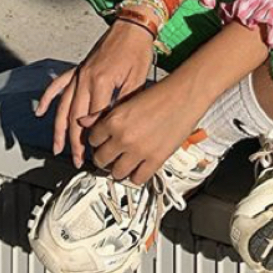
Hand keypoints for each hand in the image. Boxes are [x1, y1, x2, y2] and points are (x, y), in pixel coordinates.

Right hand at [35, 18, 154, 167]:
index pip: (93, 117)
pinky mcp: (80, 68)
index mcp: (102, 81)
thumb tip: (113, 122)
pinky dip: (48, 98)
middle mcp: (86, 78)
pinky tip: (41, 111)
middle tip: (78, 159)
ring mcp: (80, 73)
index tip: (96, 152)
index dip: (93, 137)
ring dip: (59, 128)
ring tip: (58, 147)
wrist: (133, 25)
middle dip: (76, 141)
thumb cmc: (138, 48)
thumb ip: (123, 101)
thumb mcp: (138, 77)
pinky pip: (59, 84)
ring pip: (64, 106)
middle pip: (76, 116)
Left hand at [81, 75, 202, 185]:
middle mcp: (123, 137)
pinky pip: (137, 179)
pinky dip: (136, 176)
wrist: (187, 94)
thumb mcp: (129, 100)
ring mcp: (139, 151)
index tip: (102, 142)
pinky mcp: (156, 160)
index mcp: (114, 120)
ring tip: (125, 163)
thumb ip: (105, 114)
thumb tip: (85, 121)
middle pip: (100, 160)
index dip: (98, 141)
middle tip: (111, 155)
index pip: (92, 140)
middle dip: (105, 158)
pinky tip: (140, 168)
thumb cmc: (163, 93)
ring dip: (118, 169)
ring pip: (116, 173)